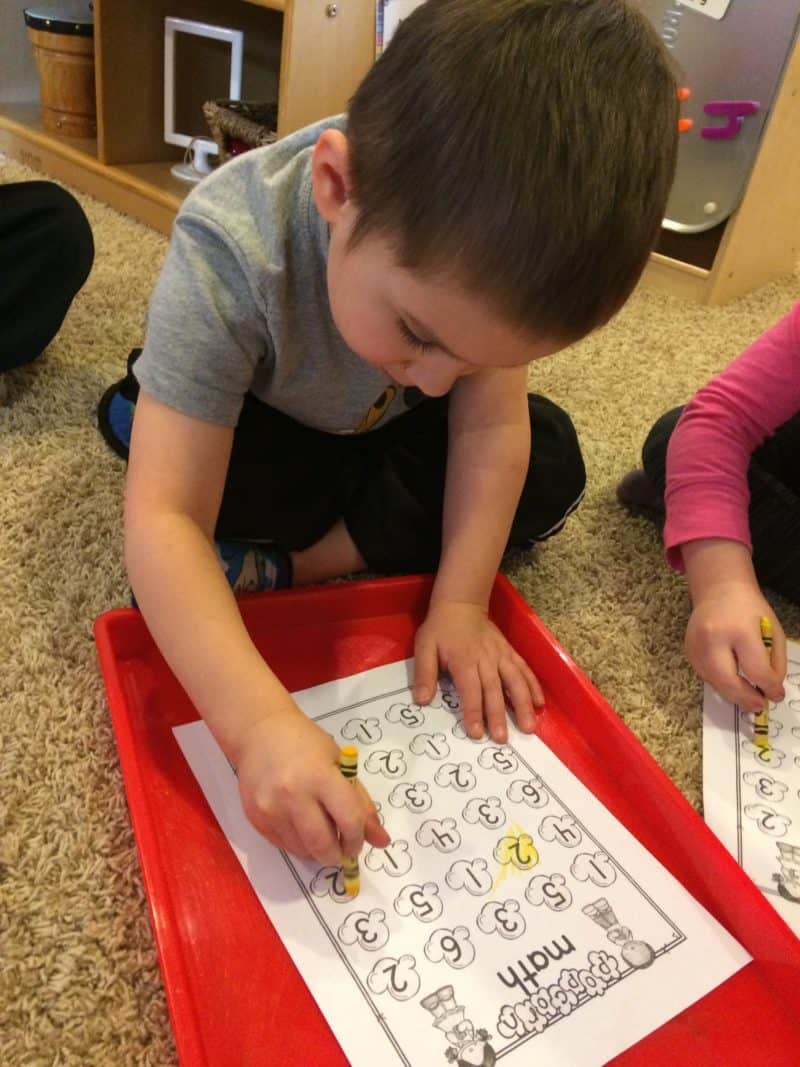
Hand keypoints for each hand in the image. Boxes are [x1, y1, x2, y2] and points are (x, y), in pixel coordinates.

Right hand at [233, 708, 389, 863]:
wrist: (258, 733)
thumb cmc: (304, 742)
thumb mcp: (339, 763)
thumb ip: (361, 802)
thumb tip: (382, 840)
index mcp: (320, 776)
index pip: (349, 820)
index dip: (358, 838)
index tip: (358, 842)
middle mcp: (294, 795)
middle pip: (322, 844)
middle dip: (337, 855)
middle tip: (342, 850)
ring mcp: (271, 809)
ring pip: (302, 850)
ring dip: (317, 851)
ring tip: (321, 835)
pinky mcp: (256, 818)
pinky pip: (283, 846)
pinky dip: (298, 845)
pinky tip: (301, 828)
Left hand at [413, 600, 543, 741]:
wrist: (461, 604)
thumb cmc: (440, 629)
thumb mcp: (424, 646)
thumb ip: (424, 674)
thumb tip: (421, 701)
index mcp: (463, 660)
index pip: (470, 690)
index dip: (473, 712)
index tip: (476, 733)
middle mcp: (486, 660)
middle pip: (494, 690)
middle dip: (499, 715)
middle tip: (502, 738)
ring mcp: (501, 656)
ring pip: (515, 681)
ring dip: (522, 704)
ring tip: (528, 726)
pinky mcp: (510, 653)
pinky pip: (524, 670)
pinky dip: (533, 686)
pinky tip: (539, 703)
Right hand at [685, 580, 785, 709]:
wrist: (719, 589)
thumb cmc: (749, 609)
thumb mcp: (773, 630)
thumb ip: (775, 661)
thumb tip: (770, 690)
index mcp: (739, 630)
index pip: (755, 669)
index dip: (768, 686)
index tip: (776, 695)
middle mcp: (713, 638)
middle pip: (727, 680)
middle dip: (745, 698)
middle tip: (759, 706)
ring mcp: (696, 645)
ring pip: (714, 682)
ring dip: (732, 694)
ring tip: (748, 697)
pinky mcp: (688, 650)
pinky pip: (705, 676)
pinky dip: (720, 683)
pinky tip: (732, 681)